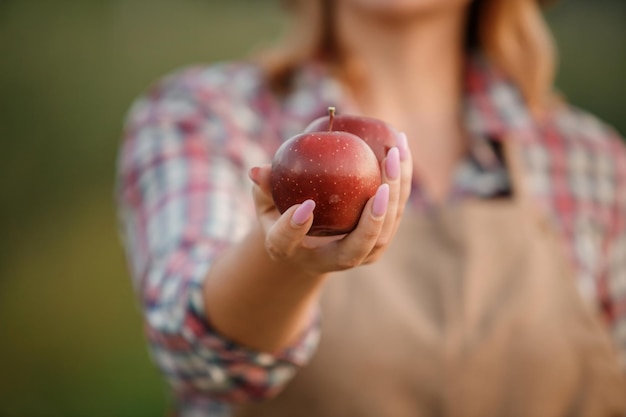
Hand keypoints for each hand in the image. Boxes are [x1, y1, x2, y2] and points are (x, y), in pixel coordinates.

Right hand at [249, 132, 412, 275]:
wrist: (311, 242)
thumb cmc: (284, 216)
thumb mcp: (266, 204)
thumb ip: (264, 188)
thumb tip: (256, 170)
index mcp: (294, 253)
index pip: (288, 244)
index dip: (293, 228)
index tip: (303, 206)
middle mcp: (332, 261)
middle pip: (358, 247)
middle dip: (373, 219)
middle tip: (380, 185)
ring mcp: (361, 253)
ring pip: (386, 230)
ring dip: (396, 192)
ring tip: (395, 152)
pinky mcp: (380, 238)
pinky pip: (395, 210)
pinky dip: (402, 181)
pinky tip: (401, 147)